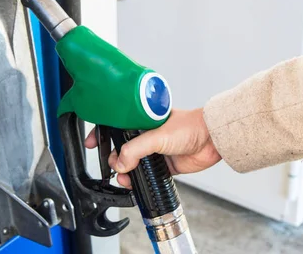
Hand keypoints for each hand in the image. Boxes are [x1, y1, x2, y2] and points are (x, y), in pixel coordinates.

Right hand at [84, 108, 220, 187]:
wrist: (213, 140)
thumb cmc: (190, 126)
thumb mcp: (158, 135)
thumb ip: (136, 149)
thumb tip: (120, 163)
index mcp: (141, 120)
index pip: (115, 125)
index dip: (101, 133)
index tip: (90, 142)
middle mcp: (146, 135)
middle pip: (121, 148)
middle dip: (113, 158)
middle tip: (113, 164)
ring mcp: (154, 150)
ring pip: (131, 163)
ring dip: (124, 171)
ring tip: (124, 177)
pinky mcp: (163, 165)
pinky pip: (145, 174)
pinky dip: (137, 180)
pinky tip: (134, 183)